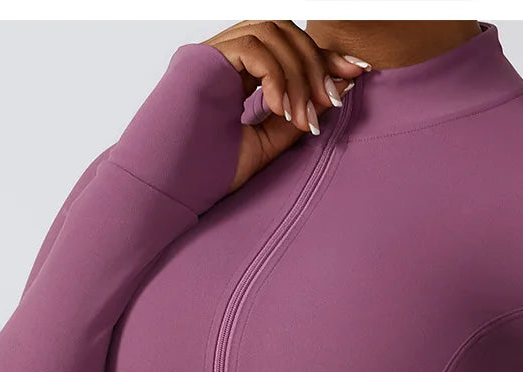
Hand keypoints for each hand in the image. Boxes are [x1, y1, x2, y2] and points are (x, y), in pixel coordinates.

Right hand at [200, 20, 369, 191]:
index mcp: (236, 76)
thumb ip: (293, 121)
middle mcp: (224, 57)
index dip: (324, 56)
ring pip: (272, 32)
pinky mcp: (202, 58)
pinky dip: (276, 75)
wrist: (166, 189)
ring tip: (303, 115)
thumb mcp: (263, 146)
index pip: (287, 50)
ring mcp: (211, 54)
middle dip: (317, 61)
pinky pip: (253, 47)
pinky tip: (281, 109)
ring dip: (299, 71)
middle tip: (334, 98)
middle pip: (285, 31)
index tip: (357, 72)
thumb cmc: (204, 175)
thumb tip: (332, 97)